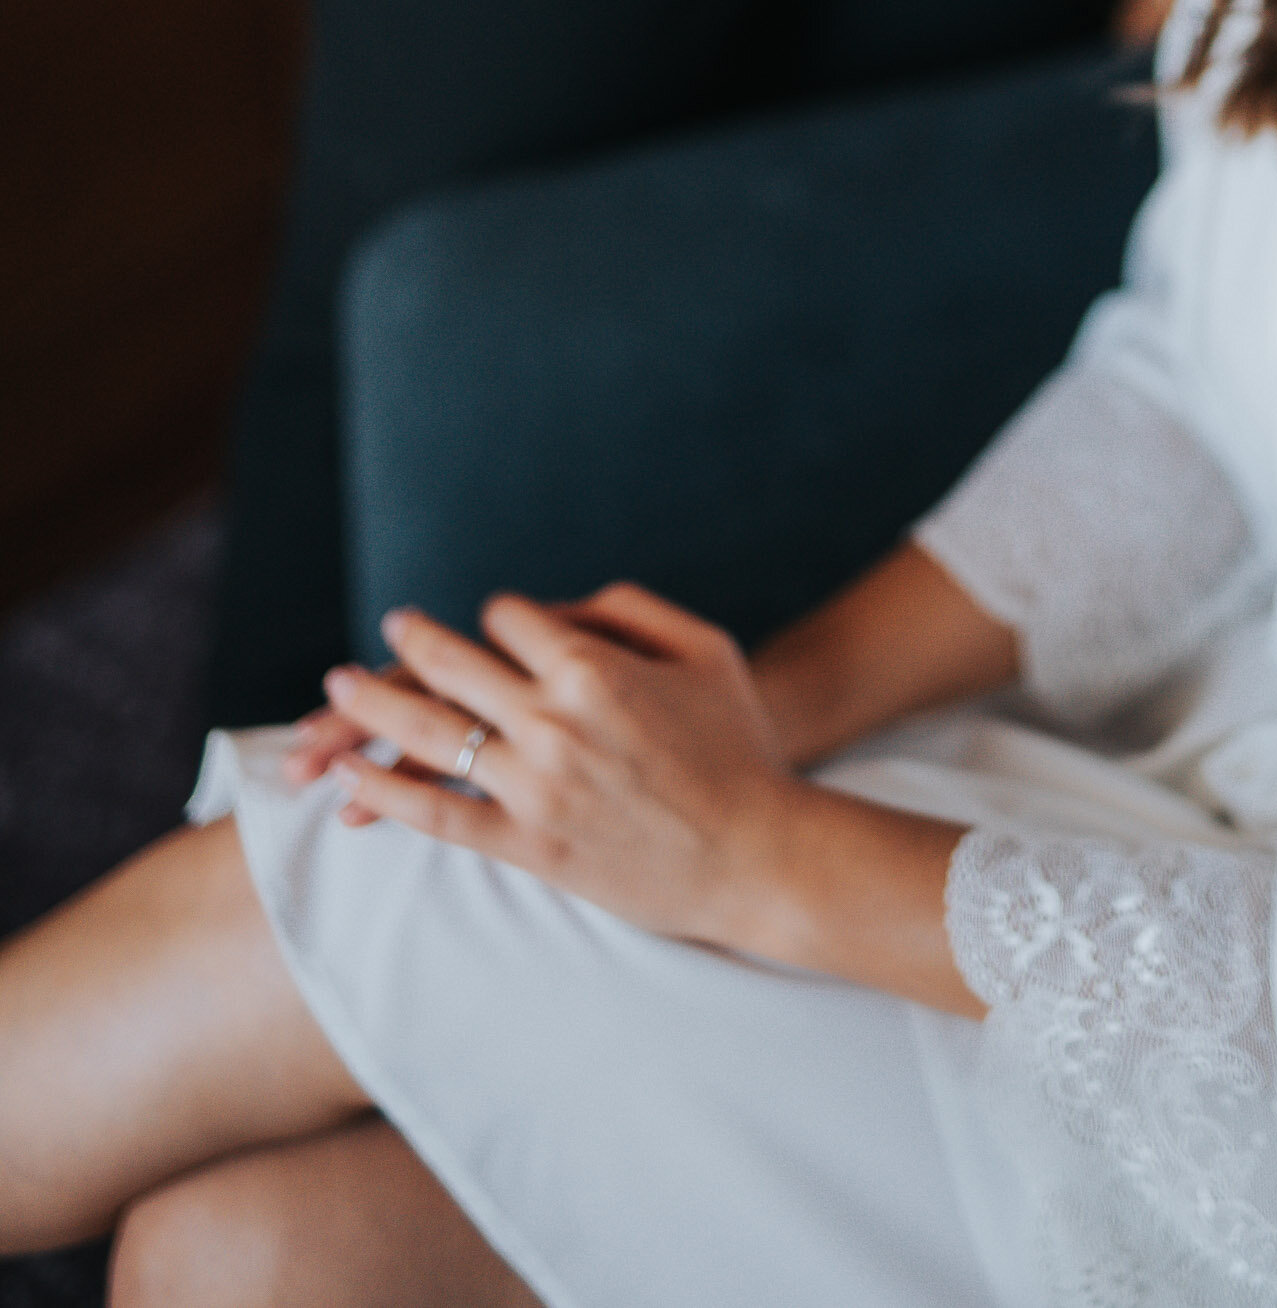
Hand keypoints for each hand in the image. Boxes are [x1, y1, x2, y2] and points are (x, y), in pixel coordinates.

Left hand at [322, 583, 800, 948]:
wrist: (758, 854)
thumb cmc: (741, 747)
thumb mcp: (707, 648)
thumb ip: (633, 610)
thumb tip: (565, 604)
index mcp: (594, 665)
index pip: (510, 618)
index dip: (498, 618)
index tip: (494, 626)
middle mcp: (553, 719)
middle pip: (451, 666)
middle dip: (411, 641)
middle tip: (389, 627)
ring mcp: (535, 785)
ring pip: (430, 735)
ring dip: (369, 709)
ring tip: (335, 691)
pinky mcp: (529, 845)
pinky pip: (438, 816)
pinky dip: (386, 794)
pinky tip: (350, 782)